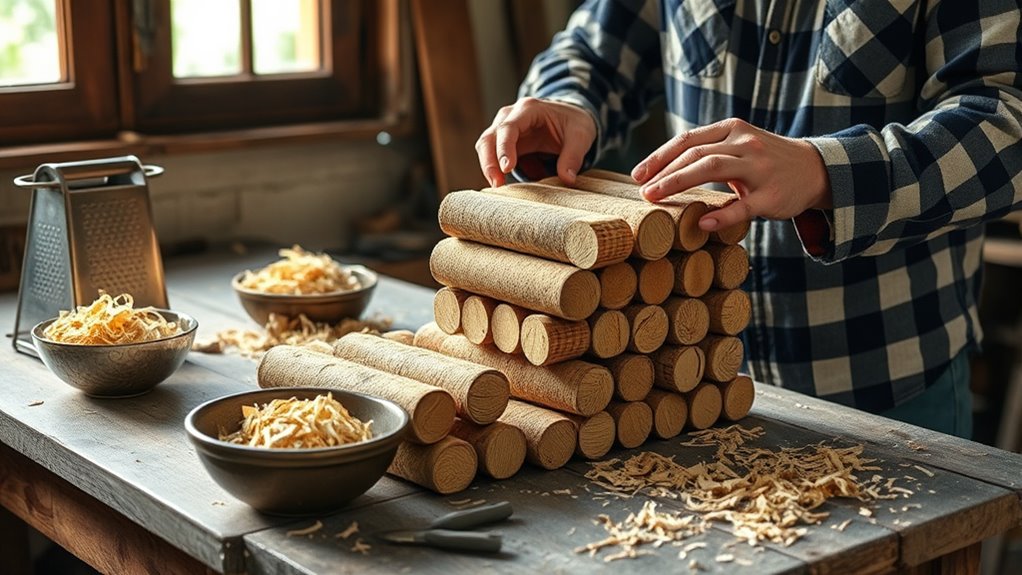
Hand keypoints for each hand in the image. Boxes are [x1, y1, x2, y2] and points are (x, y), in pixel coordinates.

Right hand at [475, 97, 596, 186]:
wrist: (570, 119)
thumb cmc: (574, 123)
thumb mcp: (581, 135)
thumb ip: (573, 156)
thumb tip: (567, 179)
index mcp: (529, 109)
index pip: (508, 128)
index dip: (504, 148)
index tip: (506, 169)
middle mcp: (511, 116)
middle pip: (488, 138)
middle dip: (489, 162)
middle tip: (497, 185)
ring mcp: (504, 129)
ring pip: (486, 148)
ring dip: (491, 169)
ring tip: (501, 187)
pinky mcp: (505, 143)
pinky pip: (495, 158)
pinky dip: (502, 172)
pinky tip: (520, 182)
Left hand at [631, 118, 831, 231]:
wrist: (816, 170)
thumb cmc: (766, 160)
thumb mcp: (738, 145)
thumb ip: (707, 151)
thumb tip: (662, 169)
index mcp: (732, 130)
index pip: (688, 140)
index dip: (659, 157)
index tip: (637, 175)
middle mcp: (744, 143)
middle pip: (695, 154)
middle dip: (664, 173)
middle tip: (643, 191)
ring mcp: (759, 168)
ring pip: (713, 169)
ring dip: (679, 183)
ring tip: (656, 198)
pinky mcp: (771, 196)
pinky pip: (743, 206)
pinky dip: (722, 215)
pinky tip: (702, 223)